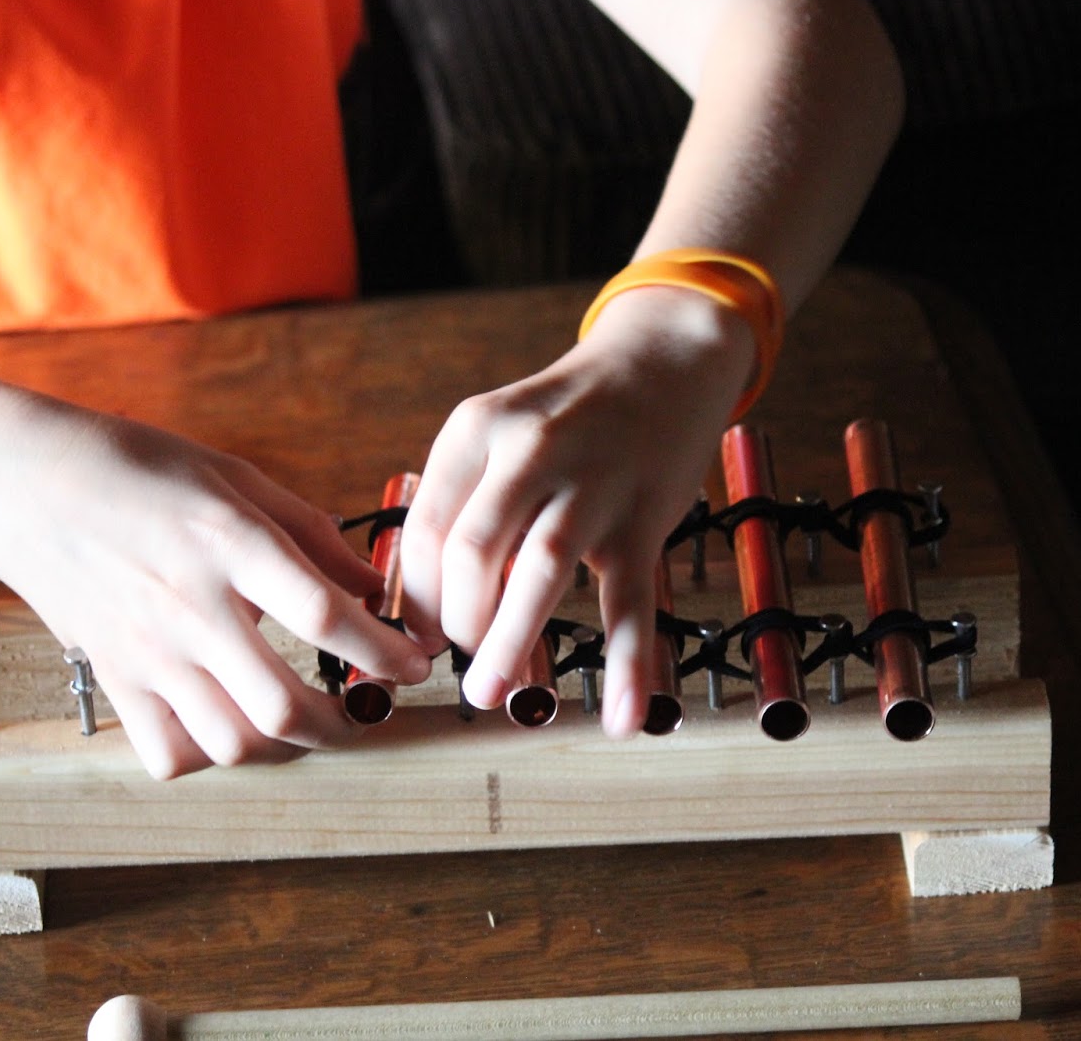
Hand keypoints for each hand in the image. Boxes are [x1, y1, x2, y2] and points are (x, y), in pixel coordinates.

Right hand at [0, 397, 431, 778]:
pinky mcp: (113, 678)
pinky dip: (210, 756)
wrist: (24, 480)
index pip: (326, 617)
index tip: (414, 665)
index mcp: (230, 543)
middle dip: (346, 722)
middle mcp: (189, 607)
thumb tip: (371, 582)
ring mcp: (146, 651)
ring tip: (305, 718)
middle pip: (283, 706)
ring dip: (284, 743)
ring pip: (232, 742)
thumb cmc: (138, 467)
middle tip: (366, 709)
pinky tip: (230, 723)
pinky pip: (168, 753)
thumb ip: (310, 533)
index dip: (384, 652)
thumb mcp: (236, 477)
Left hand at [398, 287, 754, 735]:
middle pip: (471, 552)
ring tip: (491, 694)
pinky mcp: (644, 516)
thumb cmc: (566, 415)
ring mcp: (592, 480)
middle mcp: (529, 447)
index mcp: (475, 428)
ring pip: (539, 572)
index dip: (417, 596)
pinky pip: (632, 600)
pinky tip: (623, 718)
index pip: (427, 529)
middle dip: (456, 622)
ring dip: (509, 643)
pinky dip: (628, 665)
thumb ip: (466, 503)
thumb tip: (432, 606)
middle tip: (461, 662)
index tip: (420, 637)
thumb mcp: (499, 431)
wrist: (663, 362)